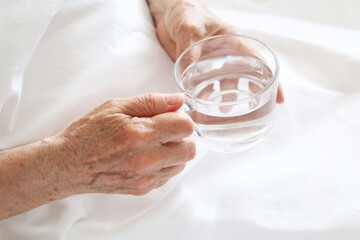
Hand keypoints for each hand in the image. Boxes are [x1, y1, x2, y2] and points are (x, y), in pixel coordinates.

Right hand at [56, 93, 194, 195]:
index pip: (186, 127)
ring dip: (174, 152)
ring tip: (153, 144)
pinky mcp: (143, 189)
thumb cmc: (88, 133)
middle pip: (190, 149)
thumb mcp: (116, 107)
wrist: (68, 165)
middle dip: (182, 136)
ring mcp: (145, 178)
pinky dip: (164, 165)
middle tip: (165, 130)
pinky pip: (167, 176)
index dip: (181, 118)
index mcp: (141, 134)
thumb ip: (151, 102)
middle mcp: (147, 159)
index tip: (170, 116)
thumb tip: (178, 100)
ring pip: (181, 164)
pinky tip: (146, 157)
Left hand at [148, 0, 283, 102]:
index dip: (272, 80)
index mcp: (233, 41)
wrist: (170, 15)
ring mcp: (213, 63)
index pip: (258, 61)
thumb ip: (190, 50)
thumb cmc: (186, 14)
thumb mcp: (189, 30)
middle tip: (250, 113)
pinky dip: (207, 97)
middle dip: (250, 95)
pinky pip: (207, 86)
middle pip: (245, 78)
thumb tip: (188, 76)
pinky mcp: (199, 69)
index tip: (279, 98)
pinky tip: (205, 107)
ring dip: (227, 99)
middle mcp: (226, 54)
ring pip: (226, 85)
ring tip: (224, 113)